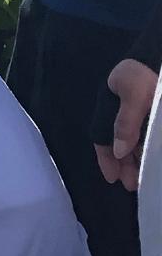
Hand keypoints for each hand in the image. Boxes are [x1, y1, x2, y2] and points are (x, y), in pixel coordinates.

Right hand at [96, 58, 158, 190]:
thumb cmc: (146, 70)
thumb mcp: (136, 92)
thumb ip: (127, 122)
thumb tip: (121, 151)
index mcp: (110, 104)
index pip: (103, 137)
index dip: (107, 159)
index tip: (113, 179)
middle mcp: (122, 108)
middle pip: (119, 142)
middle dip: (124, 165)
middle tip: (132, 185)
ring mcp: (139, 107)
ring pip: (134, 138)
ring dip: (137, 158)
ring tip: (143, 176)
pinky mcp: (151, 108)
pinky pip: (146, 131)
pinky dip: (147, 145)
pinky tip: (153, 155)